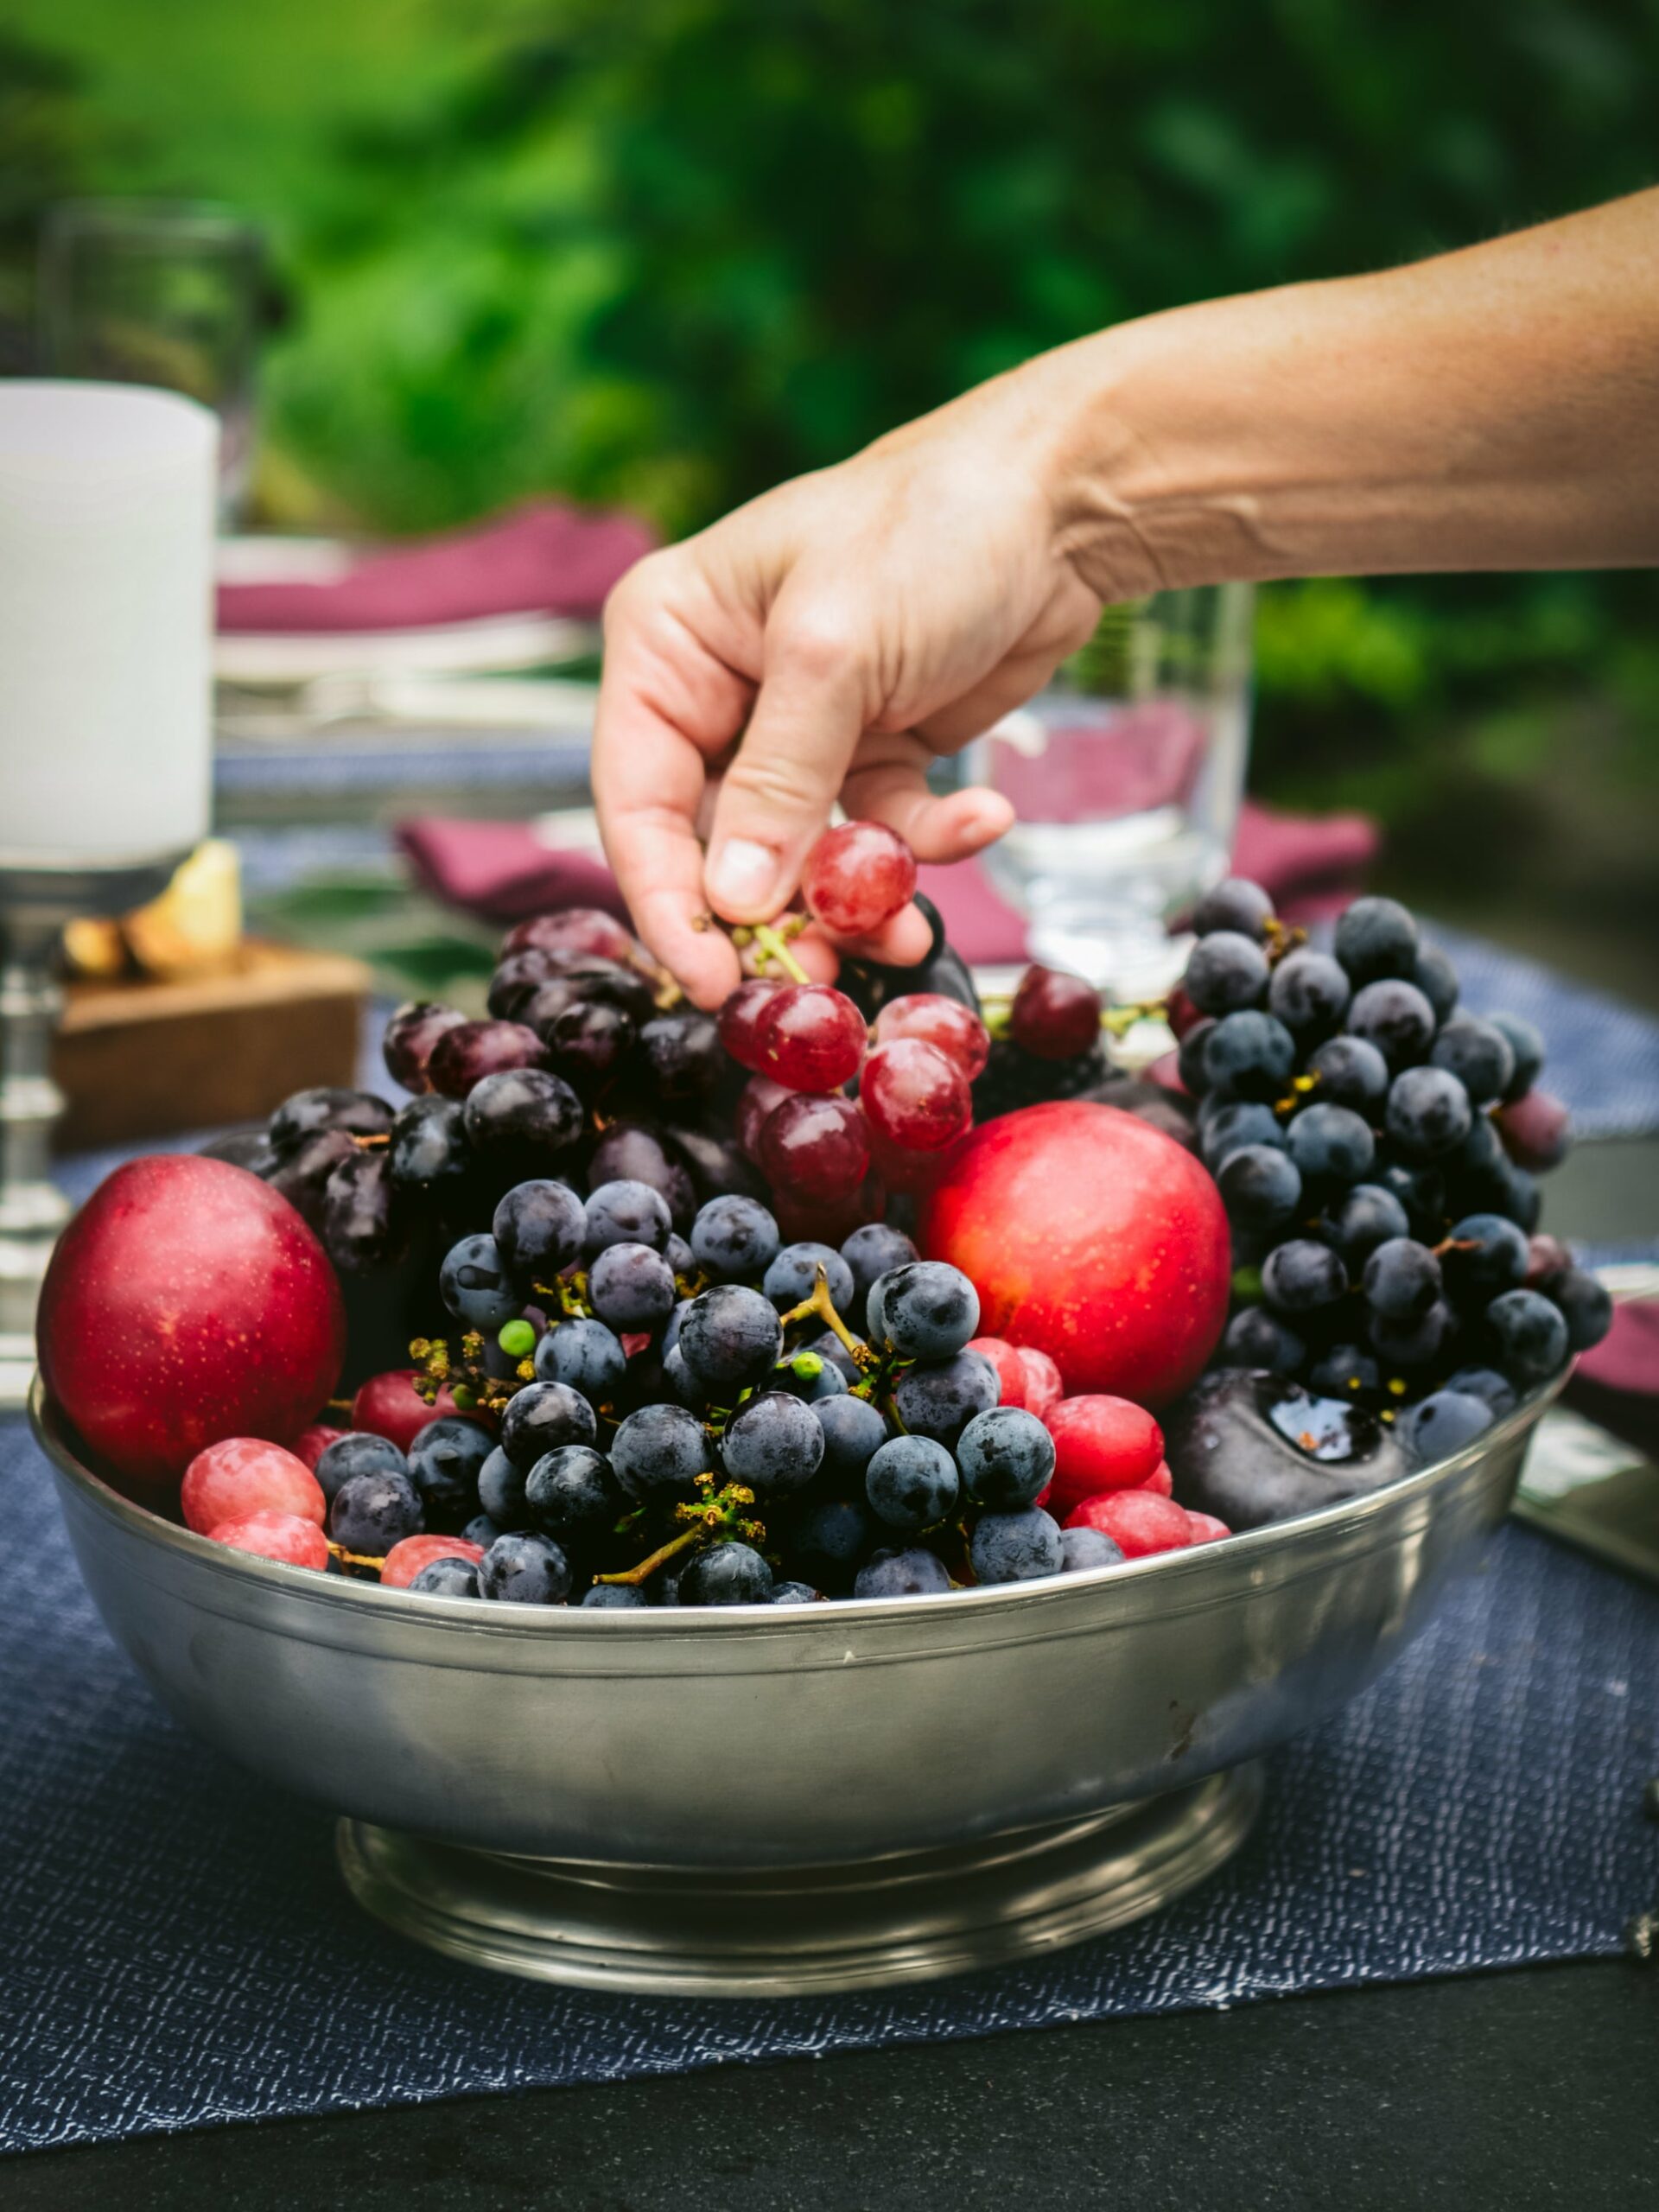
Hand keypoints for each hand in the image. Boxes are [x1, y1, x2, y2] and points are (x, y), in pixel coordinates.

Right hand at [592, 371, 1104, 1004]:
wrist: (1064, 504)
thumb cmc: (930, 531)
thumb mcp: (836, 654)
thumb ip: (779, 783)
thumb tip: (733, 904)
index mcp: (667, 645)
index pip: (637, 802)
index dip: (668, 903)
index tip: (713, 981)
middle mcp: (718, 692)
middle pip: (717, 847)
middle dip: (776, 914)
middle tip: (820, 980)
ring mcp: (797, 728)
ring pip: (801, 858)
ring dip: (855, 900)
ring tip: (908, 931)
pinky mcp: (873, 749)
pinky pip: (878, 833)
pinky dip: (924, 846)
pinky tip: (983, 816)